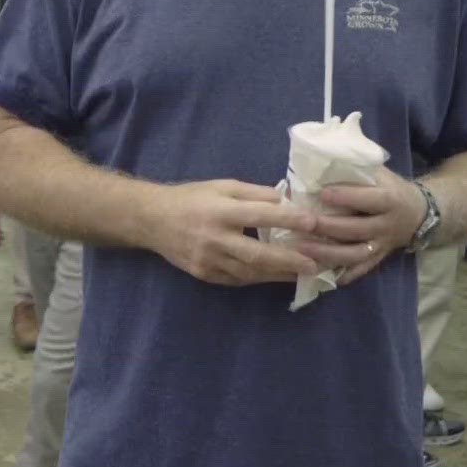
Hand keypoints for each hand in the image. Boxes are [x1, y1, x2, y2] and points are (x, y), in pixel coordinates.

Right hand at [144, 180, 319, 286]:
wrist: (152, 220)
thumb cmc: (192, 198)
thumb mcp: (223, 186)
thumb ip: (255, 193)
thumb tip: (287, 200)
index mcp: (219, 211)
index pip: (259, 215)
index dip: (287, 218)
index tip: (313, 222)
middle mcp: (214, 238)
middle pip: (257, 254)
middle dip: (288, 260)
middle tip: (315, 264)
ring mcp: (208, 261)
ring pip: (249, 273)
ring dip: (278, 274)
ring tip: (303, 273)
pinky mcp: (205, 275)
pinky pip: (237, 279)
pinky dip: (259, 278)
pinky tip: (277, 276)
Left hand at [303, 171, 428, 286]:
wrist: (418, 213)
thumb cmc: (390, 187)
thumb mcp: (380, 173)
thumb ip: (356, 168)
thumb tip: (321, 158)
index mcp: (390, 200)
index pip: (369, 200)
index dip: (347, 197)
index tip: (322, 194)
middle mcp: (387, 225)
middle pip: (357, 229)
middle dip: (328, 227)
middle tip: (301, 223)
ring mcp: (383, 245)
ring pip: (356, 254)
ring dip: (328, 253)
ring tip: (301, 249)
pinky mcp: (379, 258)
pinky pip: (361, 270)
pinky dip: (343, 274)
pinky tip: (320, 273)